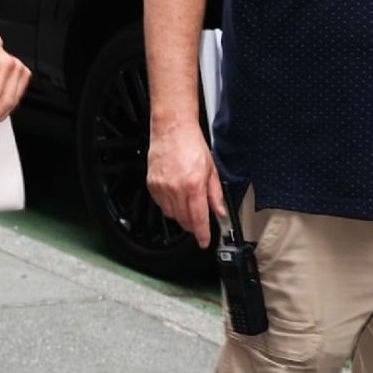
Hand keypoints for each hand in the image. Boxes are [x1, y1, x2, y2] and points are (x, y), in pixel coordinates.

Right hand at [146, 121, 224, 248]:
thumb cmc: (191, 144)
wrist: (172, 130)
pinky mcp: (152, 184)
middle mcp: (176, 188)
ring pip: (171, 215)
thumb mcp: (211, 169)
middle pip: (184, 220)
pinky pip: (161, 204)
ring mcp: (162, 187)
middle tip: (199, 224)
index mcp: (194, 185)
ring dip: (181, 216)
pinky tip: (176, 198)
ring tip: (188, 207)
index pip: (198, 218)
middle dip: (193, 226)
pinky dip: (169, 206)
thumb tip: (220, 210)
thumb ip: (215, 194)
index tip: (204, 241)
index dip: (202, 234)